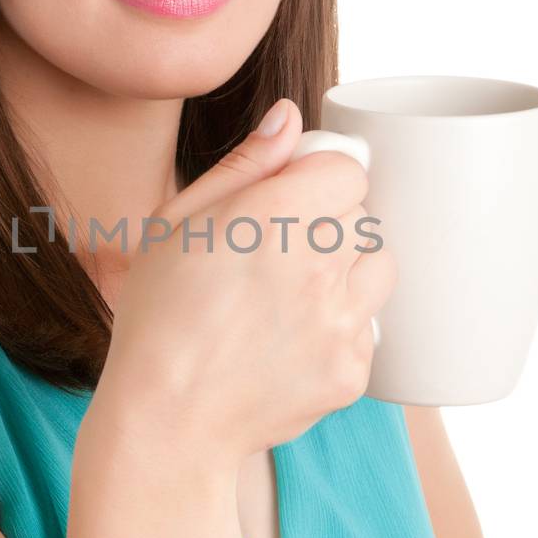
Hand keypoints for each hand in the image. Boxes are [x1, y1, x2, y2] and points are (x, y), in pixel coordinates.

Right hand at [98, 99, 396, 463]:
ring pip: (378, 269)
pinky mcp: (352, 370)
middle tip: (273, 261)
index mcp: (274, 216)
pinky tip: (287, 343)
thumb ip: (245, 164)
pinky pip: (368, 329)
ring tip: (287, 300)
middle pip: (363, 217)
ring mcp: (341, 322)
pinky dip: (338, 332)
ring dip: (344, 276)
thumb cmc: (159, 316)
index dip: (317, 181)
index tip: (288, 203)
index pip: (349, 169)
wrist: (166, 420)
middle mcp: (318, 265)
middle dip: (327, 227)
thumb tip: (289, 117)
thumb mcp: (177, 223)